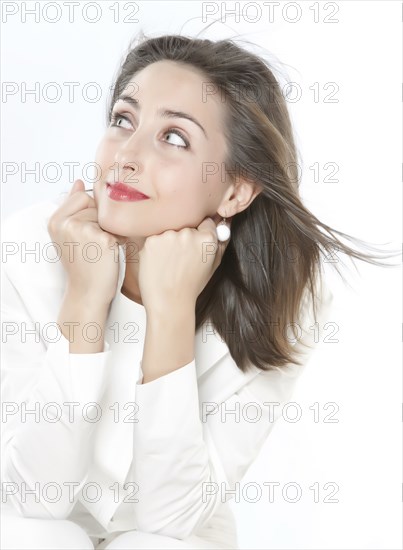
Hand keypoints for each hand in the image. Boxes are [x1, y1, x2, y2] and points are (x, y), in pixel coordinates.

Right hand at [48, 179, 126, 305]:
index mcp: (55, 220)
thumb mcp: (71, 233)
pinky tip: (111, 253)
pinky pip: (118, 228)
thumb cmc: (83, 263)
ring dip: (111, 229)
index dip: (92, 212)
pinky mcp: (102, 240)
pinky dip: (119, 239)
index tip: (89, 232)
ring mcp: (83, 231)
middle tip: (96, 243)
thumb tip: (78, 182)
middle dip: (102, 221)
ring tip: (102, 248)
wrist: (89, 292)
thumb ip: (74, 206)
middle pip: (96, 205)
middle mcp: (66, 224)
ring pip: (108, 216)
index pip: (82, 196)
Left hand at [137, 216, 230, 314]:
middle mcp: (188, 233)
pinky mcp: (151, 241)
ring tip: (169, 263)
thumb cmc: (191, 286)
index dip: (200, 233)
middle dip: (183, 238)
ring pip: (169, 231)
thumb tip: (225, 223)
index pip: (205, 222)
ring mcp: (168, 236)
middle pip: (186, 225)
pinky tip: (159, 263)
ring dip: (168, 242)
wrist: (169, 302)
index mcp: (207, 239)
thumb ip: (220, 243)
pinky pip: (154, 238)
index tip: (194, 246)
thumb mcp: (212, 265)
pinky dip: (156, 248)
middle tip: (180, 259)